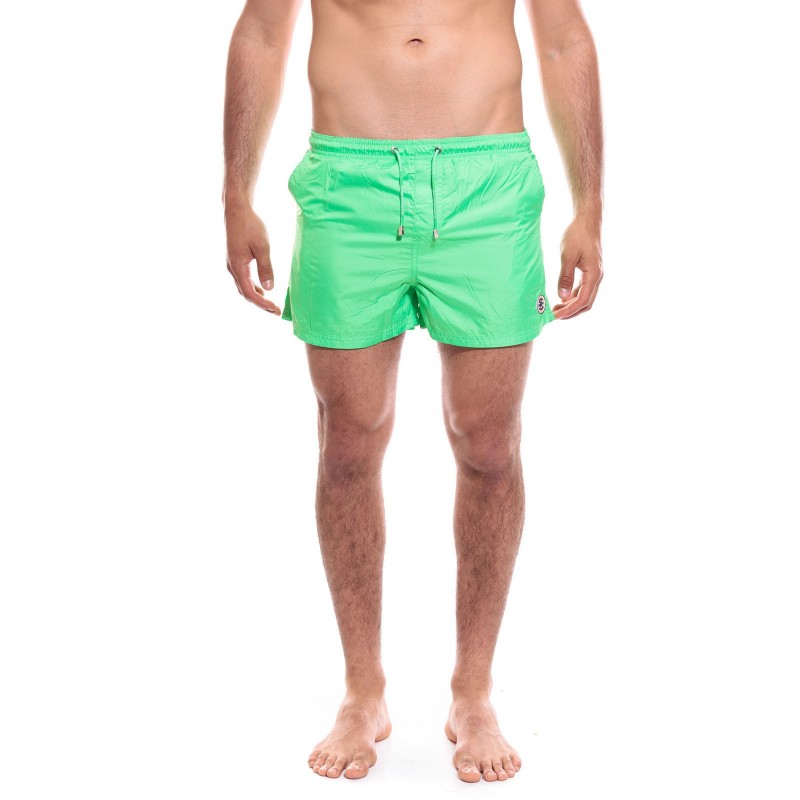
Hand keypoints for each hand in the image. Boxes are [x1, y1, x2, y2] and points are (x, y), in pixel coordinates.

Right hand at [224, 199, 281, 314]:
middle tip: (275, 311)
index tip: (276, 310)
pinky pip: (243, 279)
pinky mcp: (235, 259)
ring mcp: (232, 264)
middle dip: (260, 304)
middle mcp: (232, 268)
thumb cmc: (250, 225)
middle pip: (245, 293)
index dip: (263, 304)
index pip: (250, 293)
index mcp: (238, 267)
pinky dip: (253, 287)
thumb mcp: (262, 247)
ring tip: (270, 303)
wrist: (236, 210)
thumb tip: (270, 288)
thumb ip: (266, 268)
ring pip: (243, 287)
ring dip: (256, 296)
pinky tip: (262, 288)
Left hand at [552, 216, 602, 319]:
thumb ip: (565, 277)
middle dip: (571, 312)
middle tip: (554, 316)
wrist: (587, 220)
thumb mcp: (567, 256)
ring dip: (572, 306)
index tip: (555, 316)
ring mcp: (595, 275)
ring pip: (585, 298)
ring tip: (556, 309)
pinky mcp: (591, 272)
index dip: (568, 311)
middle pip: (586, 304)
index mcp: (593, 275)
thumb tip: (561, 297)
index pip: (582, 301)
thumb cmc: (577, 235)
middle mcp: (597, 277)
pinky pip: (584, 290)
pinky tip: (562, 298)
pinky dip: (573, 297)